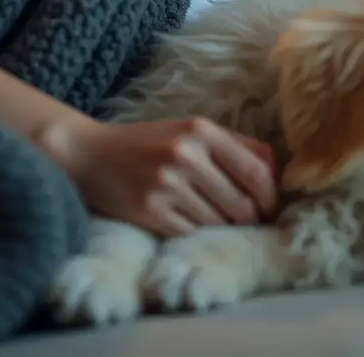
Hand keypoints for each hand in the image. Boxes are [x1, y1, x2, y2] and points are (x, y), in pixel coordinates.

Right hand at [38, 115, 277, 236]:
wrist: (88, 155)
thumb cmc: (147, 142)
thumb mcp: (189, 129)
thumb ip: (233, 144)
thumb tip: (275, 169)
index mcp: (201, 130)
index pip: (257, 170)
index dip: (271, 195)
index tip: (271, 206)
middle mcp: (186, 155)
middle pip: (243, 203)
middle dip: (253, 218)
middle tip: (250, 221)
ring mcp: (167, 185)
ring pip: (220, 221)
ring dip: (226, 227)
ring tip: (220, 221)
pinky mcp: (151, 211)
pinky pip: (193, 232)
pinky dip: (200, 233)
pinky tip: (194, 223)